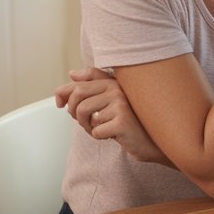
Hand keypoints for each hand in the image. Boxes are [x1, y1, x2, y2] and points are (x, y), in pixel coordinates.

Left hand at [54, 68, 170, 164]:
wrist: (153, 140)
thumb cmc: (130, 120)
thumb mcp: (111, 100)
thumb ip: (92, 84)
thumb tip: (72, 73)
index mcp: (114, 82)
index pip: (78, 83)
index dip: (62, 93)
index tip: (60, 104)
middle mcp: (118, 89)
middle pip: (78, 95)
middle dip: (74, 111)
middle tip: (83, 121)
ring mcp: (121, 104)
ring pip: (84, 113)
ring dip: (86, 126)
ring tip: (99, 128)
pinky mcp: (122, 121)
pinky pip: (95, 130)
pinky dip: (99, 136)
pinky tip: (112, 135)